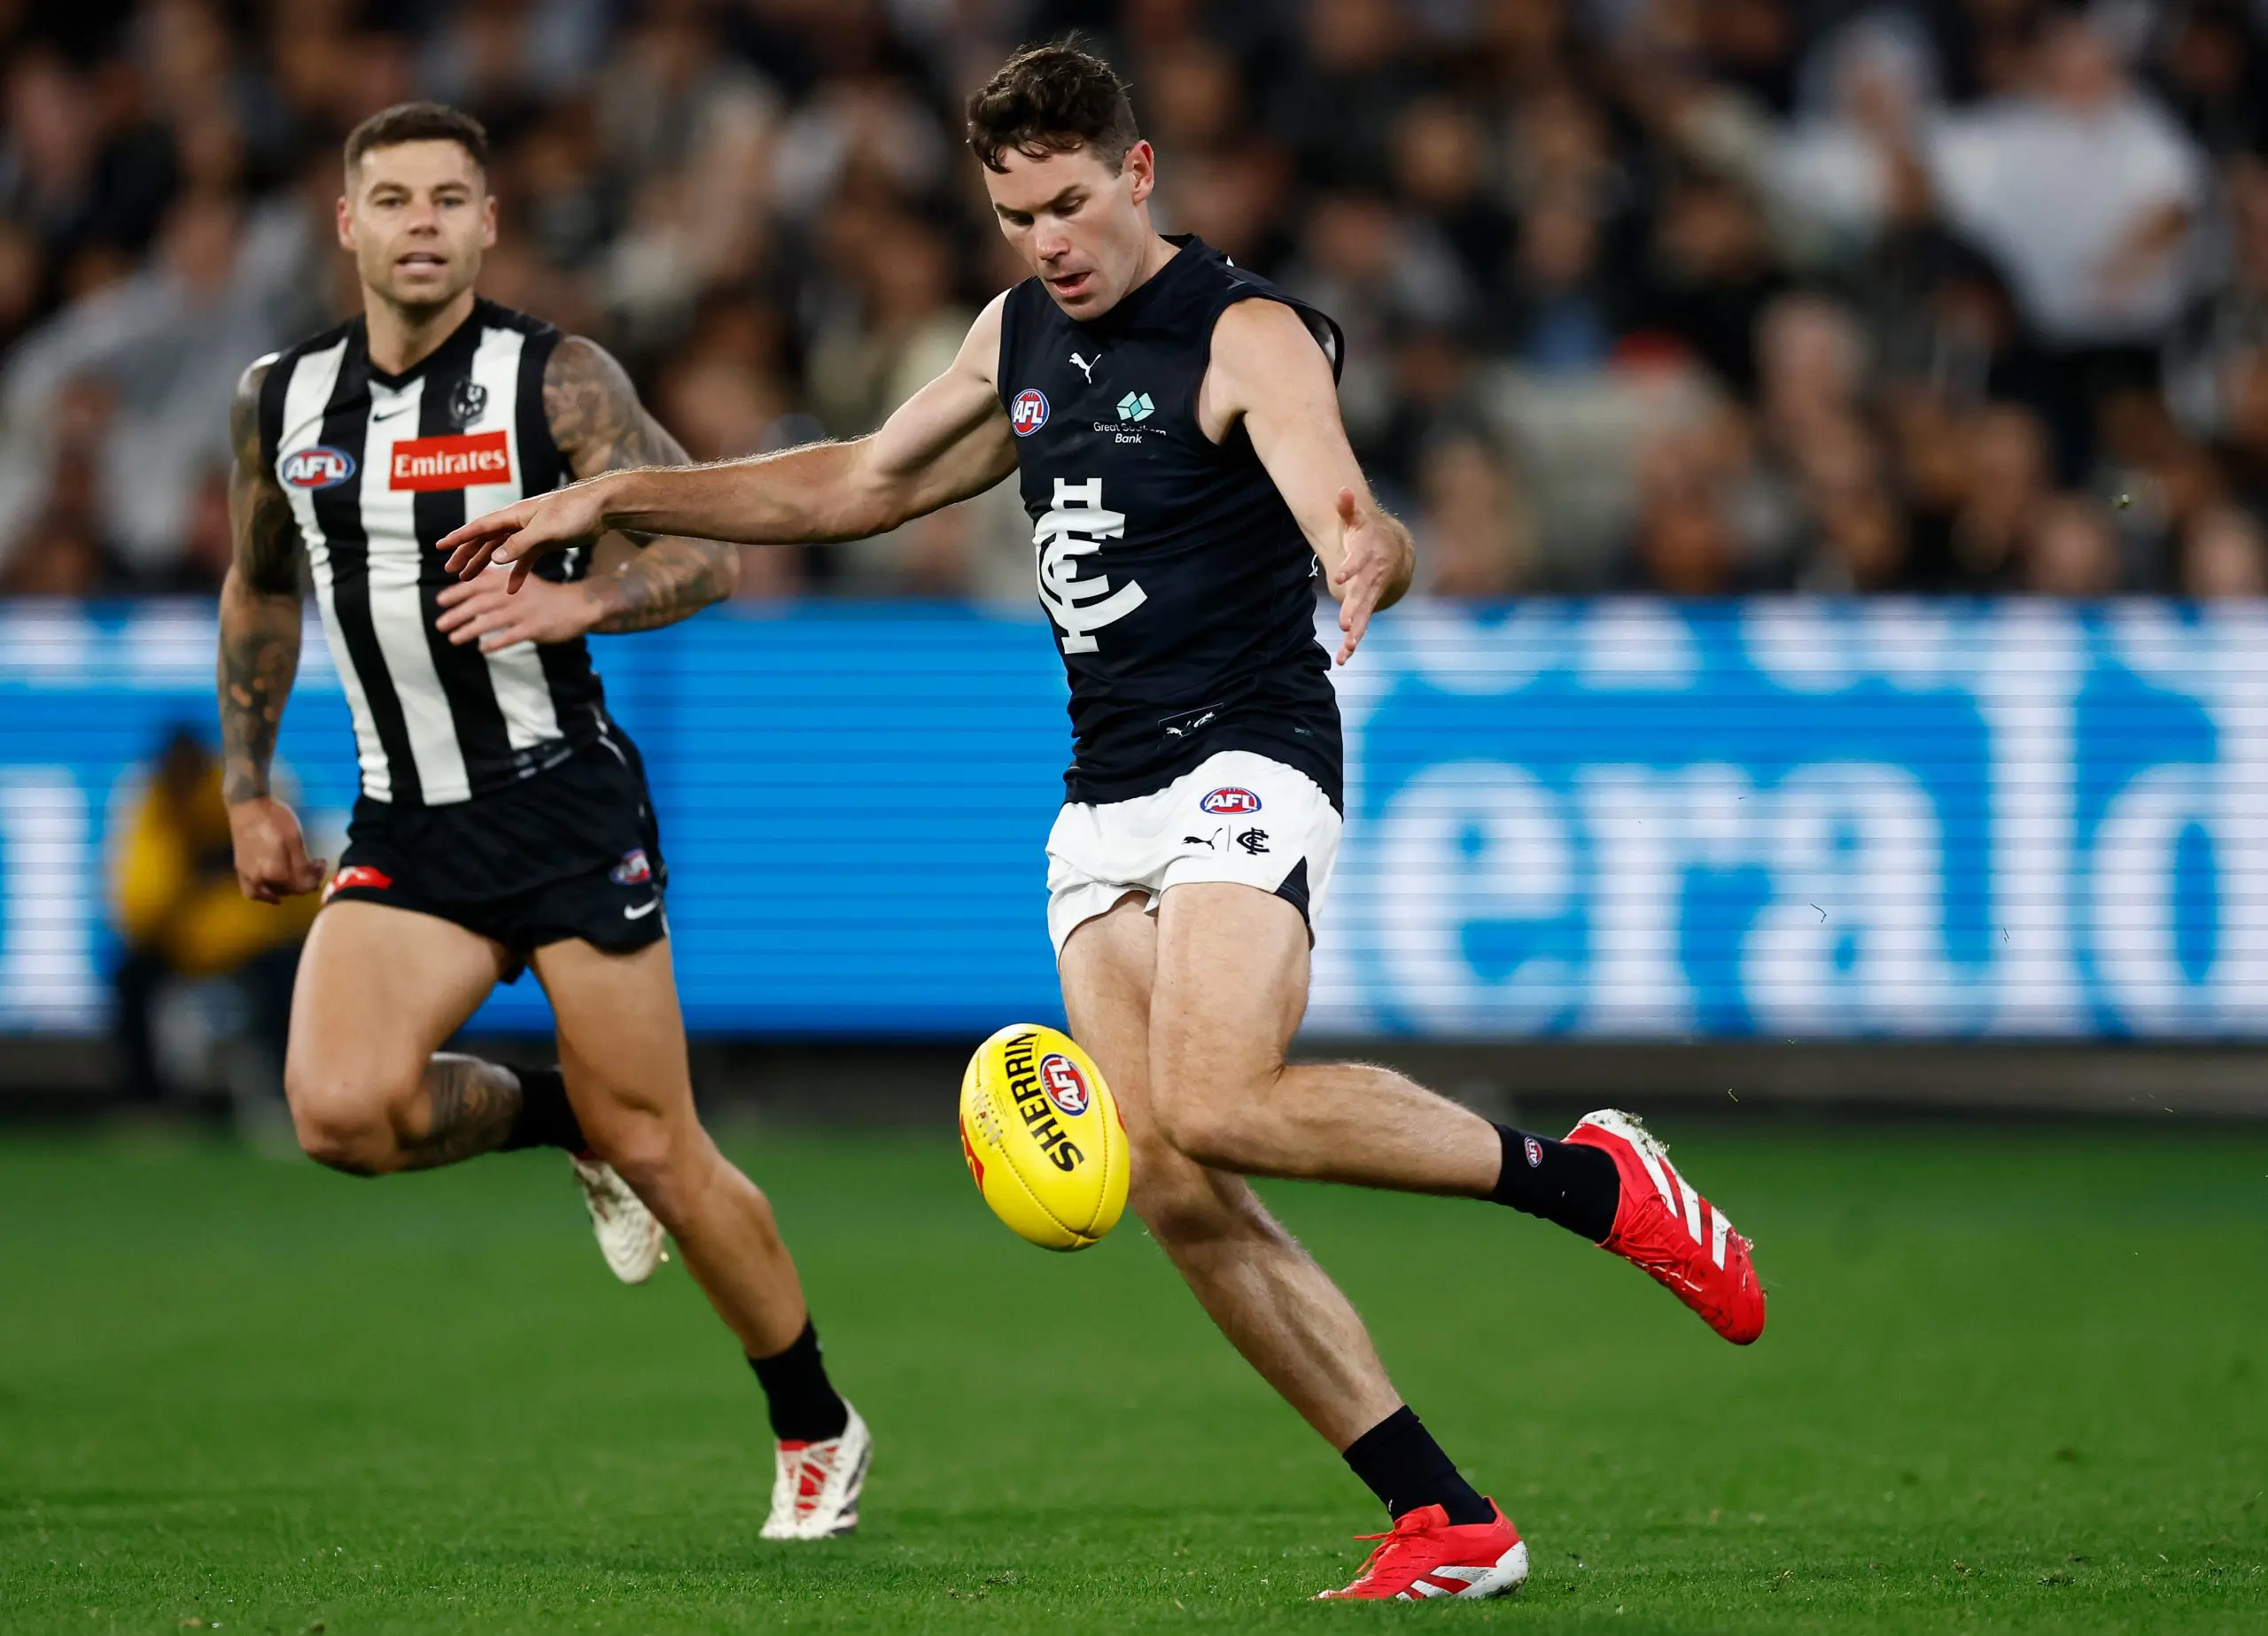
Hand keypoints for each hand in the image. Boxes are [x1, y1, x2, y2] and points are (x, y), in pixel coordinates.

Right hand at [227, 795, 325, 903]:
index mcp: (275, 871)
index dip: (315, 878)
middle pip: (287, 890)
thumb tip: (310, 882)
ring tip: (295, 879)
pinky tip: (272, 890)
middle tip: (312, 867)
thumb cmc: (274, 819)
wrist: (247, 805)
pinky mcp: (240, 868)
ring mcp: (247, 874)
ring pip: (269, 893)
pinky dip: (263, 893)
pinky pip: (251, 890)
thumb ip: (302, 864)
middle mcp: (259, 878)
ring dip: (285, 890)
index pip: (300, 887)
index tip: (320, 863)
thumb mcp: (295, 839)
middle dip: (303, 881)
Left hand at [436, 568, 600, 649]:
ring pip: (491, 621)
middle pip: (480, 604)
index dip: (457, 592)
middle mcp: (516, 594)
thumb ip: (497, 579)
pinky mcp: (535, 628)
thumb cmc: (545, 595)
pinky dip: (494, 643)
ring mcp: (526, 612)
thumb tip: (470, 578)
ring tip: (453, 639)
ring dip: (469, 630)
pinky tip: (481, 649)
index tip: (440, 601)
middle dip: (457, 614)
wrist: (578, 606)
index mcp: (510, 581)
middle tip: (440, 624)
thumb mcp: (522, 580)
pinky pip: (510, 637)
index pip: (478, 584)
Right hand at [439, 476, 613, 586]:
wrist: (604, 508)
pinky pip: (525, 560)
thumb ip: (519, 544)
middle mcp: (519, 522)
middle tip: (451, 570)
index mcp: (514, 515)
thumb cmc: (575, 512)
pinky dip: (517, 574)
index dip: (459, 537)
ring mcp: (532, 532)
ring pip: (502, 550)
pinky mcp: (546, 542)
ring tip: (470, 580)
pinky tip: (512, 590)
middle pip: (487, 540)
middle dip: (467, 555)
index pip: (480, 527)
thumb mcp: (545, 530)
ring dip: (486, 565)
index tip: (440, 547)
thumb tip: (494, 559)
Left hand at [1327, 487, 1406, 664]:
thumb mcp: (1358, 521)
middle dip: (1354, 609)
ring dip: (1356, 631)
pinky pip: (1362, 625)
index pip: (1359, 562)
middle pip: (1364, 595)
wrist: (1394, 552)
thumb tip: (1342, 490)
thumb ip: (1348, 509)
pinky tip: (1343, 658)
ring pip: (1365, 614)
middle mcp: (1373, 578)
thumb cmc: (1368, 536)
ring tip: (1348, 646)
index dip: (1350, 569)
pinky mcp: (1368, 607)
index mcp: (1369, 557)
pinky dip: (1353, 642)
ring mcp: (1372, 594)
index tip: (1339, 577)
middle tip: (1344, 623)